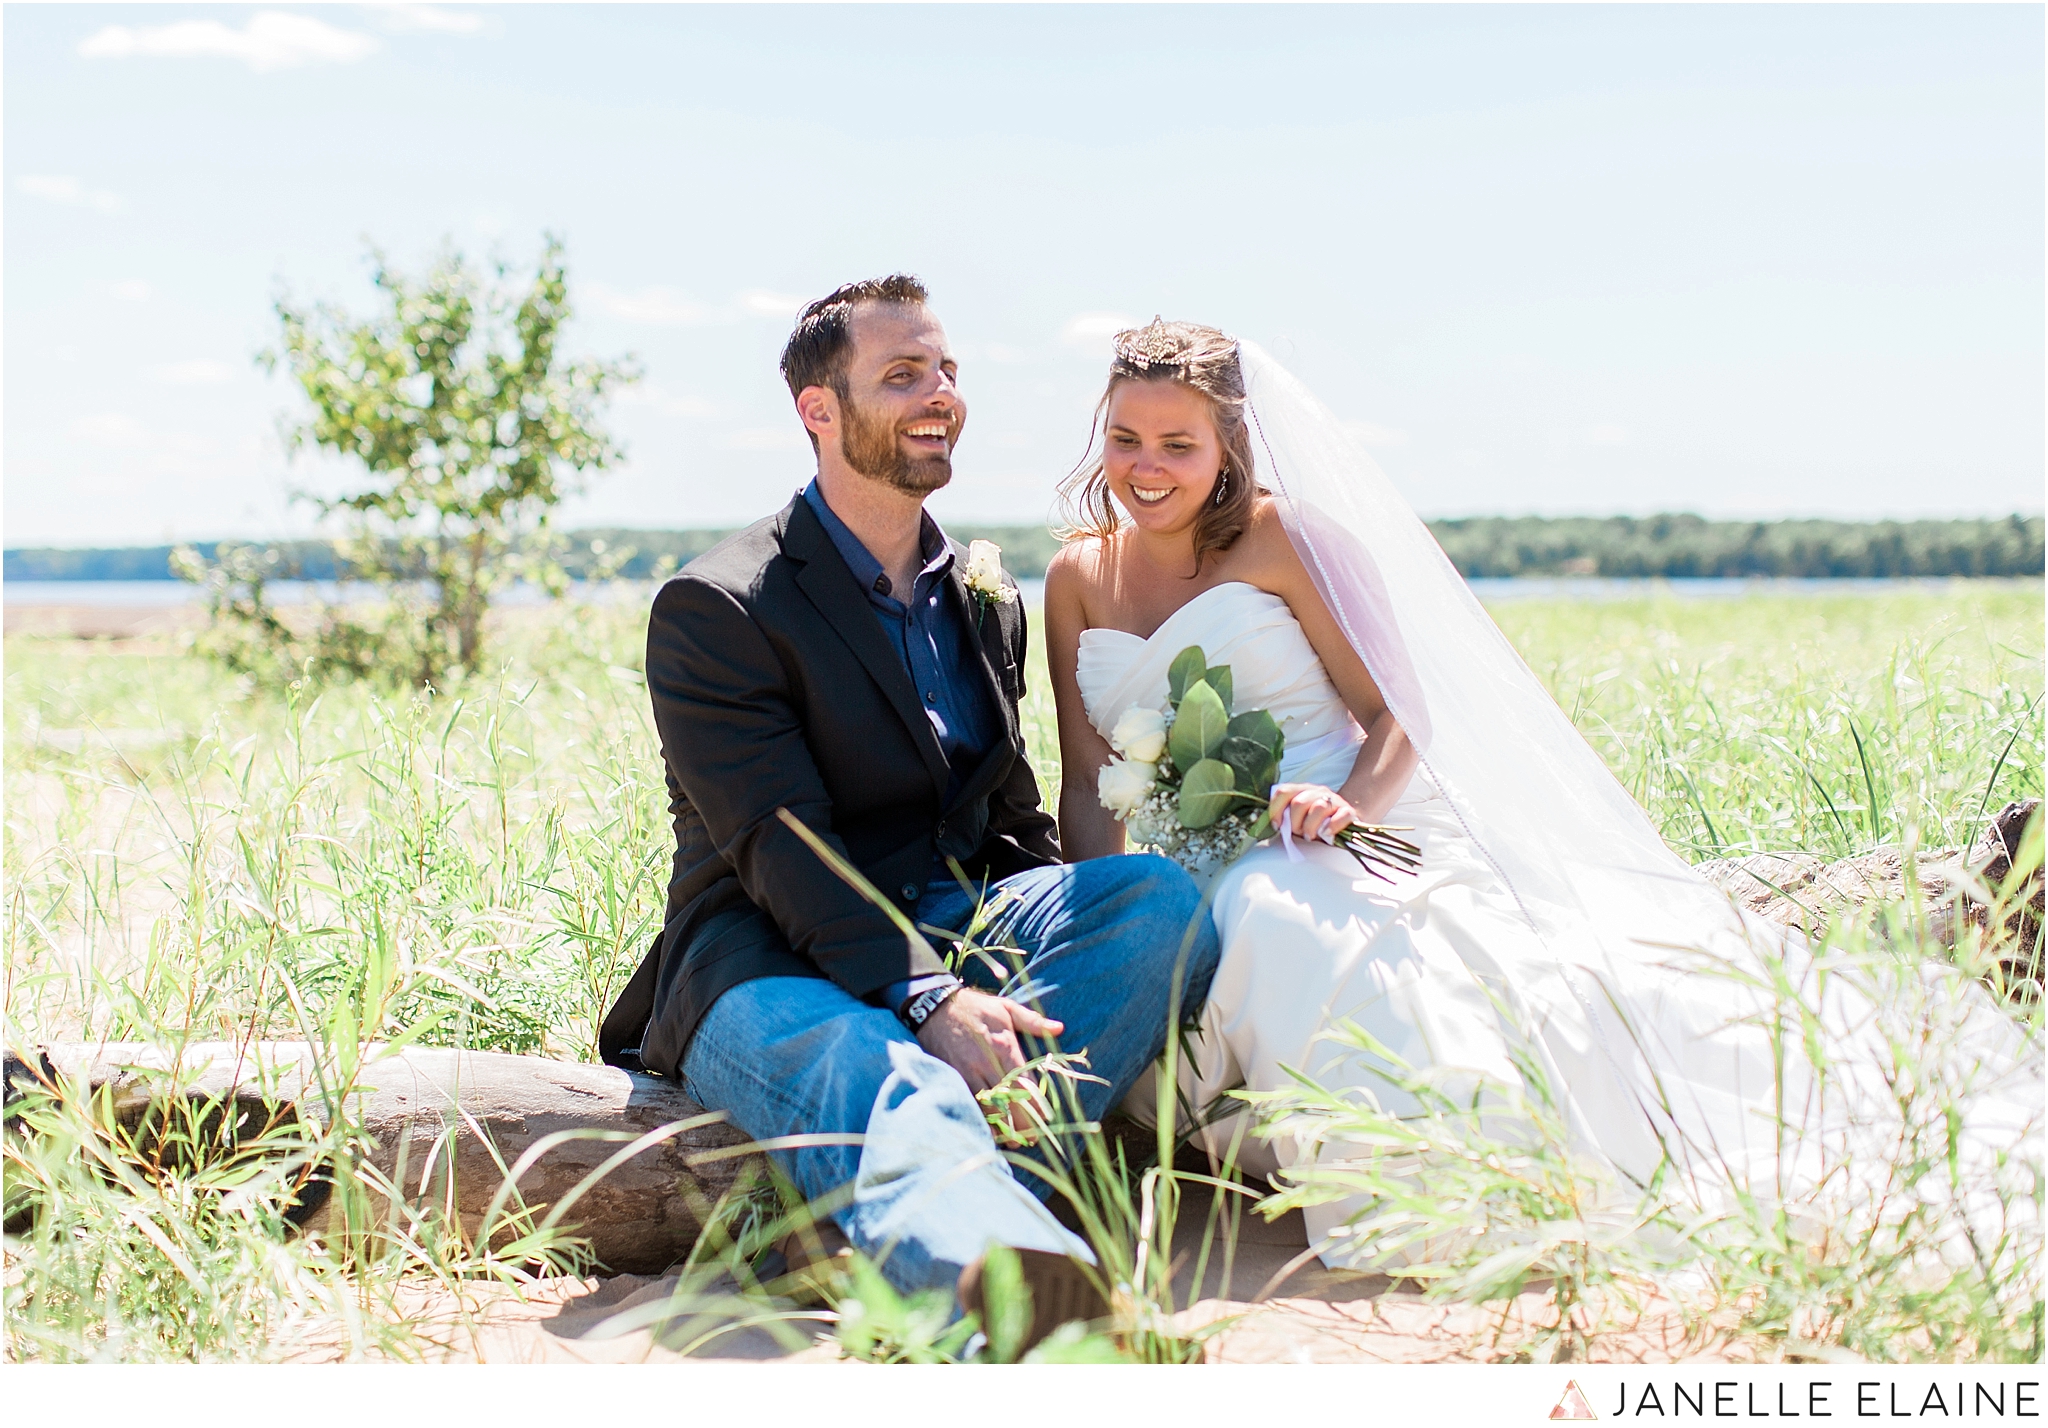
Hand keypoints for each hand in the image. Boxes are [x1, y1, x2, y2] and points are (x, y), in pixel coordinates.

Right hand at [916, 987, 1064, 1139]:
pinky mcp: (953, 1077)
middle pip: (1007, 1100)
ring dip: (1001, 1126)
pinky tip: (989, 1131)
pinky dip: (980, 1119)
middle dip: (1020, 1122)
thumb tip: (1059, 1028)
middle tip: (1031, 1138)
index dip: (1034, 1105)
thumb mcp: (1005, 1007)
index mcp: (1004, 1045)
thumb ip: (1033, 1022)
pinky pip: (969, 1103)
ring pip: (987, 1106)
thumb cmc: (974, 1007)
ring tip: (1014, 1140)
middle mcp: (986, 1062)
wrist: (934, 1007)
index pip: (1023, 1083)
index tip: (1043, 1120)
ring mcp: (967, 1072)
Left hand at [1268, 783, 1358, 844]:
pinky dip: (1332, 827)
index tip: (1277, 826)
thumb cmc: (1316, 822)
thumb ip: (1287, 817)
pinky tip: (1326, 834)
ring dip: (1310, 826)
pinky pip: (1340, 816)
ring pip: (1318, 808)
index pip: (1284, 792)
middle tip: (1298, 833)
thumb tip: (1275, 826)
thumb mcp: (1299, 818)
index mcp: (1302, 790)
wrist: (1345, 820)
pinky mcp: (1349, 811)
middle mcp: (1317, 791)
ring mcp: (1334, 800)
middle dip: (1294, 823)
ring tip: (1310, 836)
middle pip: (1299, 803)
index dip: (1276, 809)